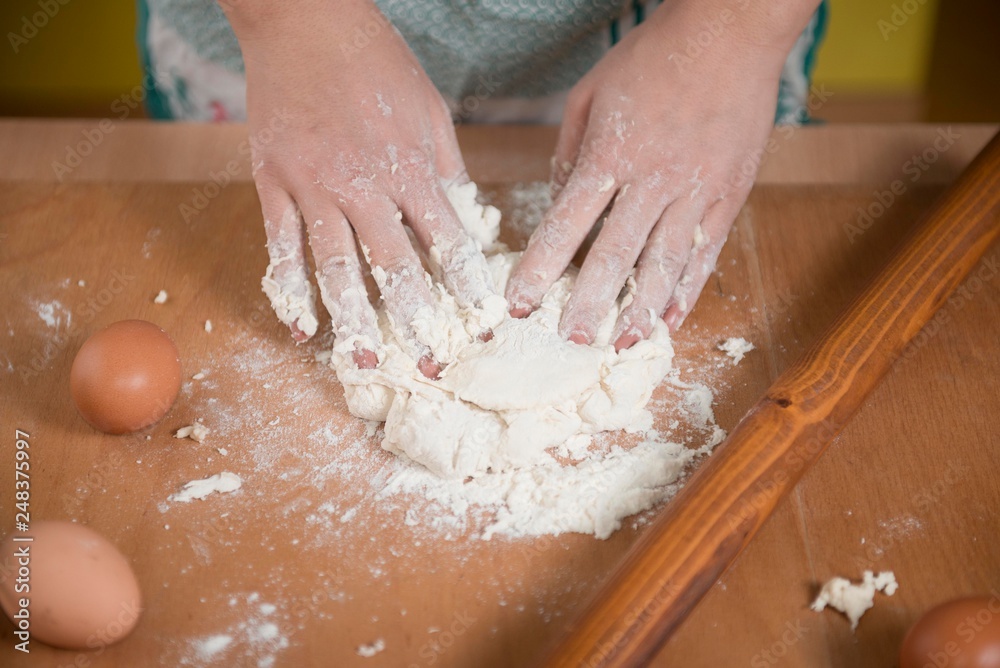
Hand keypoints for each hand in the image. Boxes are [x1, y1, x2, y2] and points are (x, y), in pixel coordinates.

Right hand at [223, 0, 498, 377]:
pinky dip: (288, 288)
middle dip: (415, 320)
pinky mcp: (273, 181)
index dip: (466, 288)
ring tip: (361, 360)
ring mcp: (314, 185)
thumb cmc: (375, 61)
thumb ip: (447, 169)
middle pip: (393, 266)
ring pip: (334, 265)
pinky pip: (280, 245)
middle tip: (429, 366)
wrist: (305, 19)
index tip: (482, 326)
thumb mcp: (429, 109)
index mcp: (410, 166)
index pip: (446, 241)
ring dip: (350, 318)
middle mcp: (364, 184)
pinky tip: (298, 326)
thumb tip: (468, 220)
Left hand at [505, 0, 819, 348]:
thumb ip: (570, 154)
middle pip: (614, 256)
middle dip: (589, 303)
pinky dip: (688, 291)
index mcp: (610, 154)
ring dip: (640, 310)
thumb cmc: (652, 56)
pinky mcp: (729, 196)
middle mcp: (652, 181)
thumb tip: (559, 204)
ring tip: (621, 343)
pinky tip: (671, 319)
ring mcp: (696, 192)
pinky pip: (705, 254)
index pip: (566, 225)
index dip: (541, 269)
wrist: (731, 32)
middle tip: (569, 339)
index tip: (519, 304)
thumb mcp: (590, 95)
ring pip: (664, 264)